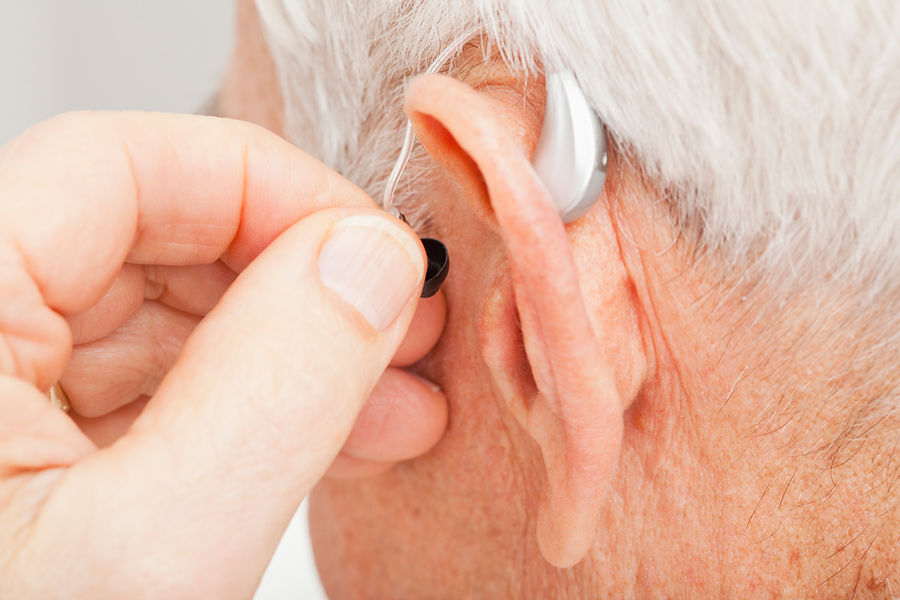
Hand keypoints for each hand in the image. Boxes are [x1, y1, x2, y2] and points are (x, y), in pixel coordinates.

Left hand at [0, 112, 446, 596]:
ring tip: (399, 402)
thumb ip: (275, 389)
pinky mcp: (38, 454)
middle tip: (407, 330)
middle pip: (157, 234)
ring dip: (299, 348)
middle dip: (303, 277)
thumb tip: (372, 263)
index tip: (374, 256)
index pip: (119, 165)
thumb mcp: (149, 560)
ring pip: (172, 314)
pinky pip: (166, 388)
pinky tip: (338, 435)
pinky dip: (260, 404)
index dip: (267, 190)